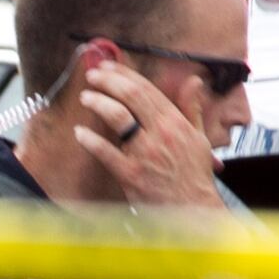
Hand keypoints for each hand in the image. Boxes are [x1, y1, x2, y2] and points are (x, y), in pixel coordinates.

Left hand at [63, 56, 226, 210]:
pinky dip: (90, 140)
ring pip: (117, 118)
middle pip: (130, 97)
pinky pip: (106, 152)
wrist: (192, 210)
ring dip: (98, 103)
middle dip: (108, 82)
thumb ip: (191, 108)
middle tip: (92, 76)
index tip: (108, 67)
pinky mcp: (130, 174)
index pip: (146, 89)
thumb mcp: (199, 138)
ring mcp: (144, 153)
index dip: (124, 75)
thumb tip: (194, 81)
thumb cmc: (194, 176)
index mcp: (175, 122)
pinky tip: (79, 133)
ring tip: (85, 97)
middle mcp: (160, 133)